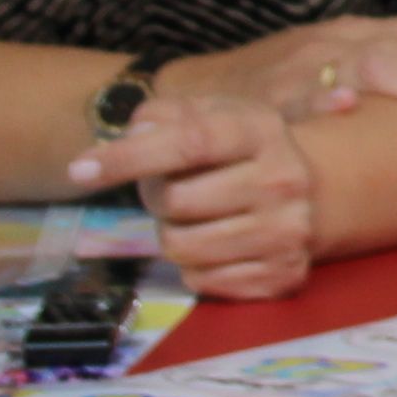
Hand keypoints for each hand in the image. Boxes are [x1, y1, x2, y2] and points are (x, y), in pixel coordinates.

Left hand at [71, 93, 320, 301]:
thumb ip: (163, 115)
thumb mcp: (209, 114)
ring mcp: (287, 232)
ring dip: (173, 235)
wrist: (316, 190)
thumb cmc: (241, 150)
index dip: (128, 156)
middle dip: (156, 198)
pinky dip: (196, 267)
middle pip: (175, 201)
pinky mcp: (283, 276)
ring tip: (196, 219)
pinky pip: (201, 282)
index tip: (80, 170)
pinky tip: (217, 246)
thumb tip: (132, 136)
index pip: (189, 142)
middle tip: (172, 190)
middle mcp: (282, 181)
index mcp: (262, 131)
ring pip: (181, 248)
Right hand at [184, 0, 396, 140]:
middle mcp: (347, 41)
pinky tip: (352, 112)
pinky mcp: (266, 98)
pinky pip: (297, 98)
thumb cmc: (286, 80)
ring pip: (379, 67)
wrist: (199, 97)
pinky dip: (324, 103)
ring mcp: (307, 66)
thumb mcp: (350, 50)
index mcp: (373, 33)